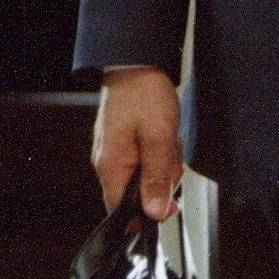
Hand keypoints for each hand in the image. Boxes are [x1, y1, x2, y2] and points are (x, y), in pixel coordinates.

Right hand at [93, 65, 182, 216]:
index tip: (168, 204)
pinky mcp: (125, 143)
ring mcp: (116, 152)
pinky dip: (160, 152)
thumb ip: (156, 178)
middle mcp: (108, 163)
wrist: (137, 64)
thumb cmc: (143, 95)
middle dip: (162, 180)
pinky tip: (163, 135)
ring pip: (146, 176)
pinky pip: (146, 160)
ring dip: (164, 163)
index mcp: (110, 166)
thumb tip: (155, 213)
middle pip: (139, 194)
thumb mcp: (158, 139)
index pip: (121, 210)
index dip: (146, 214)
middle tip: (170, 155)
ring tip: (166, 139)